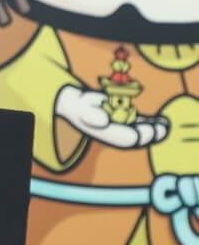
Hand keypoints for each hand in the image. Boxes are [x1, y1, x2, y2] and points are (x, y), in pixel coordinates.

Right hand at [55, 86, 169, 148]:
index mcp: (109, 135)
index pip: (130, 139)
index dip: (142, 135)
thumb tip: (104, 121)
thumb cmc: (81, 107)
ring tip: (166, 123)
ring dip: (156, 129)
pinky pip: (144, 123)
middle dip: (153, 134)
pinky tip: (163, 120)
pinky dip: (154, 122)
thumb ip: (92, 115)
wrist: (78, 104)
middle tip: (163, 127)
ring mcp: (124, 128)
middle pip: (140, 138)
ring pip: (144, 131)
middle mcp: (118, 134)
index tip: (151, 128)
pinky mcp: (128, 120)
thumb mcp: (82, 109)